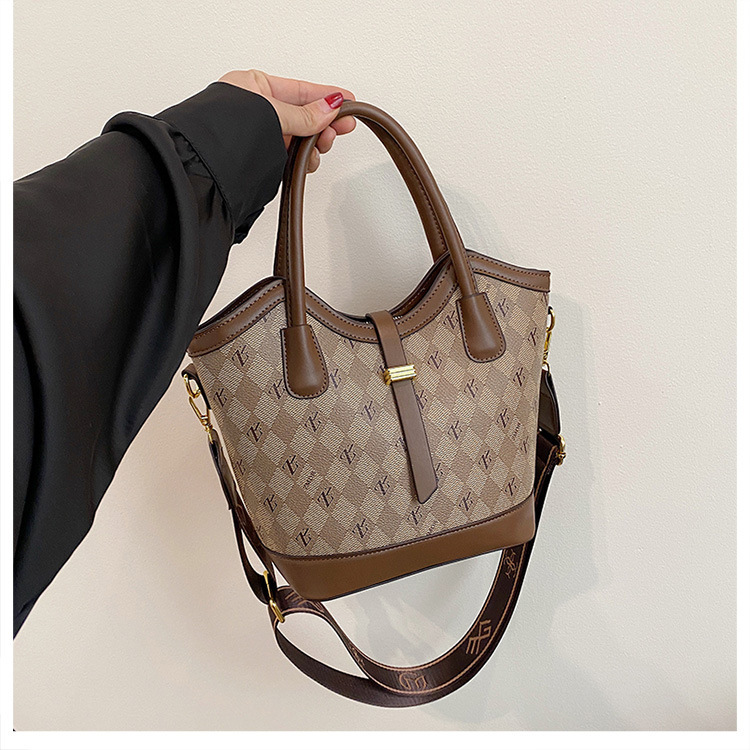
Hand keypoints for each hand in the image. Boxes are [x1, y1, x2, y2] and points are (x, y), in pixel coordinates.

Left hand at [218, 69, 355, 172]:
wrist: (204, 168)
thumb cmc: (223, 132)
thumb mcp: (273, 114)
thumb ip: (305, 114)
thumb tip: (331, 106)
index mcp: (253, 87)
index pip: (299, 90)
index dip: (326, 96)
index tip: (348, 101)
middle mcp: (257, 111)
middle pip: (303, 115)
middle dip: (323, 123)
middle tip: (341, 128)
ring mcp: (260, 136)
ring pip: (300, 138)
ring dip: (314, 144)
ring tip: (320, 147)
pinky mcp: (262, 159)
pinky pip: (291, 156)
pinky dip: (303, 159)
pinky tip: (307, 161)